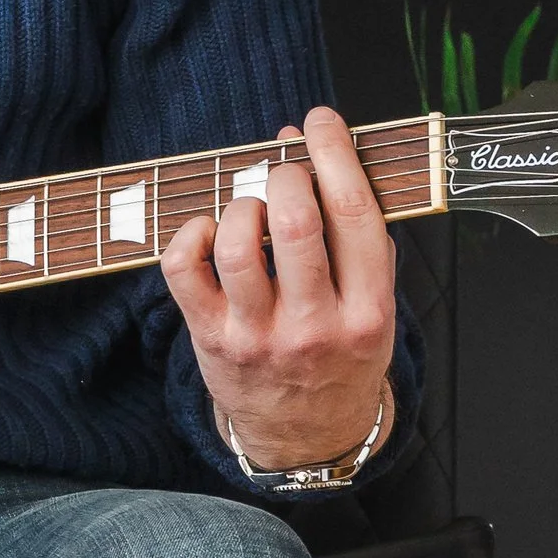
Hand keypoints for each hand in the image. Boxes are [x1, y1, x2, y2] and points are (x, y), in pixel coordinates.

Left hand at [159, 103, 395, 471]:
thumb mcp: (373, 305)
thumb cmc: (339, 354)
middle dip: (285, 174)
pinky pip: (185, 269)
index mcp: (368, 310)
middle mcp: (315, 326)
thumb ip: (355, 235)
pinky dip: (191, 233)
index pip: (354, 214)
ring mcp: (259, 336)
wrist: (307, 436)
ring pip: (238, 244)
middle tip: (284, 173)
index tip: (319, 121)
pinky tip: (209, 231)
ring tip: (251, 208)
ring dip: (241, 204)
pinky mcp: (212, 341)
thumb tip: (306, 147)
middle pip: (295, 221)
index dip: (334, 153)